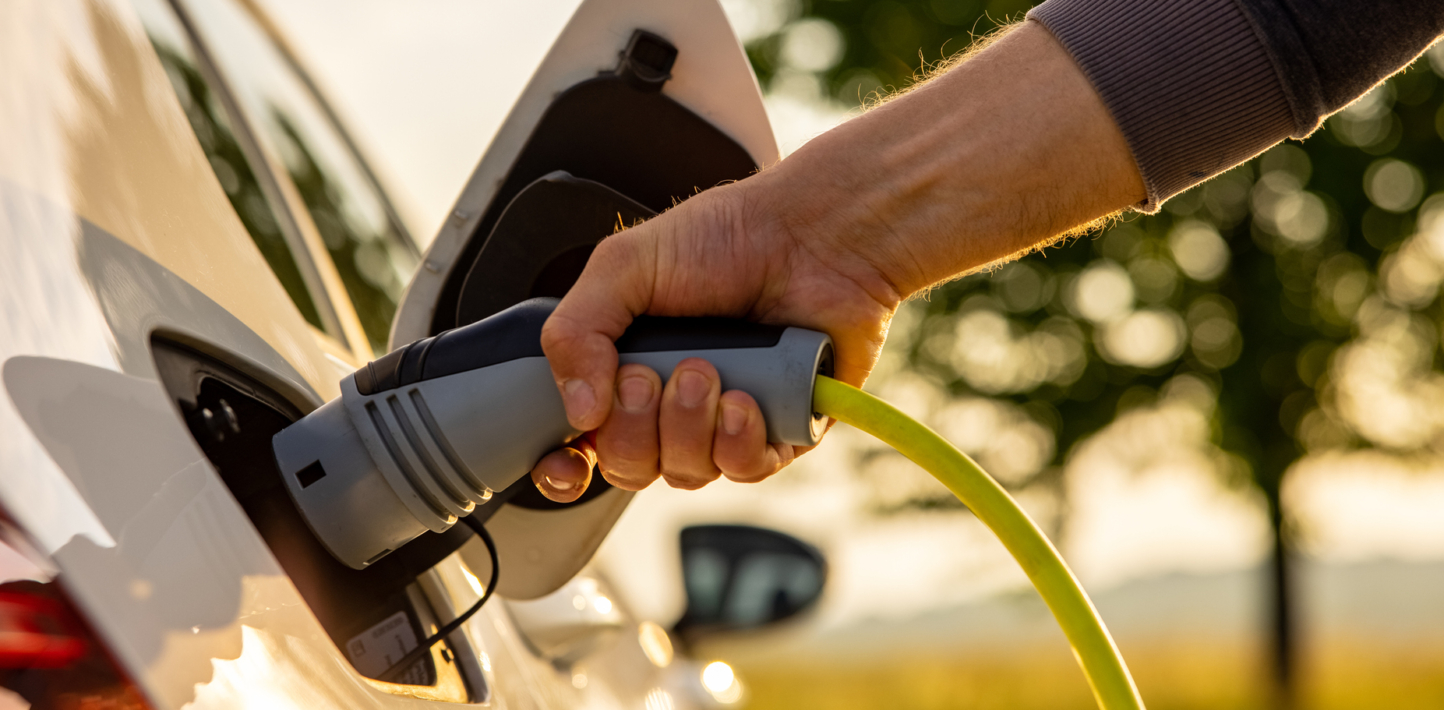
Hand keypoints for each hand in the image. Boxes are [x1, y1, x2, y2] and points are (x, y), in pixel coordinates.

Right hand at [529, 168, 904, 500]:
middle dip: (632, 429)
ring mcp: (725, 421)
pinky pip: (743, 470)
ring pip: (685, 473)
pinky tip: (745, 399)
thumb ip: (576, 331)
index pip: (582, 443)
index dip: (566, 465)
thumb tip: (577, 411)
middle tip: (649, 375)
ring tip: (707, 370)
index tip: (566, 461)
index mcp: (625, 366)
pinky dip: (737, 442)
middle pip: (628, 466)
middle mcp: (672, 402)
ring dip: (687, 427)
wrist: (814, 234)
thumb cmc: (727, 236)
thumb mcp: (624, 266)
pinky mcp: (780, 432)